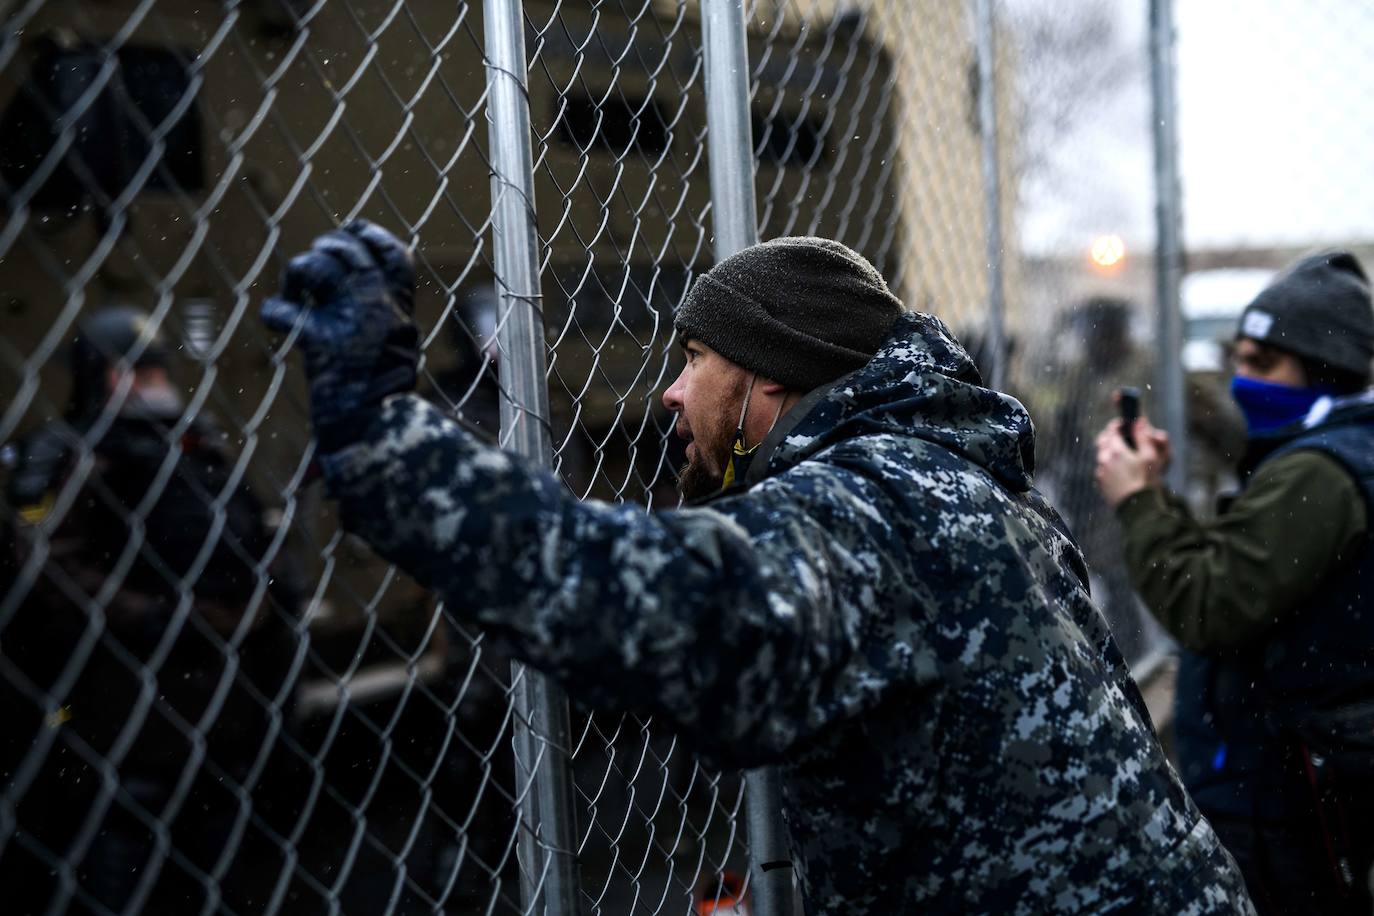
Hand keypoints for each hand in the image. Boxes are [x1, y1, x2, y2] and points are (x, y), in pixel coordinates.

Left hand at [261, 220, 417, 450]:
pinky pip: (283, 310)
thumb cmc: (384, 397)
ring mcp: (350, 320)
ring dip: (297, 275)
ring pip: (316, 267)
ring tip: (294, 294)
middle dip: (326, 250)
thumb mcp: (398, 346)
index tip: (351, 231)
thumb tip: (348, 285)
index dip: (369, 236)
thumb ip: (380, 314)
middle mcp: (378, 306)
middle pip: (348, 251)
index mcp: (400, 308)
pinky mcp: (319, 341)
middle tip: (311, 269)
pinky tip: (279, 323)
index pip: (393, 253)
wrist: (377, 432)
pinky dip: (276, 313)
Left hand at [1095, 416, 1170, 506]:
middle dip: (1109, 436)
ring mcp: (1101, 472)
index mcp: (1116, 450)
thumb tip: (1138, 421)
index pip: (1112, 430)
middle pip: (1102, 441)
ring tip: (1121, 454)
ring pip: (1101, 455)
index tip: (1122, 423)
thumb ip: (1143, 436)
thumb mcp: (1150, 456)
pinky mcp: (1101, 483)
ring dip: (1109, 451)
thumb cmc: (1147, 480)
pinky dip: (1108, 465)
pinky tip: (1119, 470)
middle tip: (1119, 435)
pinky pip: (1102, 469)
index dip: (1117, 424)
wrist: (1138, 507)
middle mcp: (1104, 459)